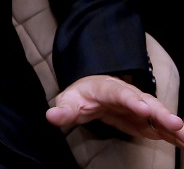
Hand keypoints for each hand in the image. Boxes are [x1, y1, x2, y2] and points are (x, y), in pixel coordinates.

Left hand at [47, 75, 183, 146]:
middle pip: (146, 103)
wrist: (92, 94)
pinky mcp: (146, 120)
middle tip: (176, 124)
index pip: (121, 93)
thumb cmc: (80, 96)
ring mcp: (140, 107)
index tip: (143, 109)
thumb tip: (51, 116)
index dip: (132, 101)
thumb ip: (63, 110)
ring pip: (159, 115)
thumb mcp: (68, 102)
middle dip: (161, 113)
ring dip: (173, 125)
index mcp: (107, 88)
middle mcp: (128, 95)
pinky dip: (174, 134)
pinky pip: (161, 127)